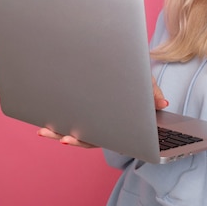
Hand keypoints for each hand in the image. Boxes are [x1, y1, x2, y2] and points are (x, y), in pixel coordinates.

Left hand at [38, 76, 168, 147]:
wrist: (130, 65)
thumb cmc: (139, 79)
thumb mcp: (148, 84)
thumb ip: (153, 95)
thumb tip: (162, 103)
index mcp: (118, 123)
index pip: (102, 137)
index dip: (85, 139)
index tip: (69, 139)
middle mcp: (104, 125)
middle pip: (84, 137)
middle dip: (66, 136)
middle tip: (53, 134)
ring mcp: (94, 118)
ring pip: (74, 129)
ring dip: (57, 131)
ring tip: (44, 129)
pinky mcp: (84, 108)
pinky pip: (70, 116)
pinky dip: (58, 117)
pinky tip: (45, 115)